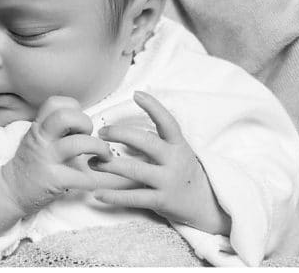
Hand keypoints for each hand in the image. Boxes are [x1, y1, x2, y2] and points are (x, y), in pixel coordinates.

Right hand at [0, 96, 111, 213]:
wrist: (12, 191)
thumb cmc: (31, 164)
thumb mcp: (37, 139)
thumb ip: (54, 128)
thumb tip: (81, 122)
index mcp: (38, 127)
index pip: (56, 103)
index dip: (74, 109)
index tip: (78, 124)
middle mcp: (41, 139)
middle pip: (66, 117)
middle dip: (86, 123)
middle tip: (90, 137)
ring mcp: (46, 159)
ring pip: (79, 143)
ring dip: (100, 148)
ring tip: (104, 157)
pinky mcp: (53, 180)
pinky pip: (81, 176)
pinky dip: (93, 179)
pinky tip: (93, 181)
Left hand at [90, 91, 231, 234]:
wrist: (206, 204)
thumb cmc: (184, 173)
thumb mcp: (178, 153)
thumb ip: (158, 141)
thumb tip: (128, 131)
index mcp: (179, 145)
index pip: (168, 122)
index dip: (153, 107)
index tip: (137, 94)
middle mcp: (175, 161)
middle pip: (145, 142)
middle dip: (120, 134)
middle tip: (101, 133)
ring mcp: (168, 181)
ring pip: (134, 170)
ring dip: (109, 165)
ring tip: (92, 162)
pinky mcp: (161, 201)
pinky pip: (134, 198)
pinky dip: (113, 196)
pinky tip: (97, 193)